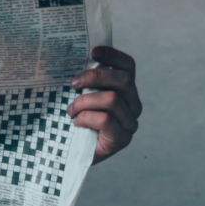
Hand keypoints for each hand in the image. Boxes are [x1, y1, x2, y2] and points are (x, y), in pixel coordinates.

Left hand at [68, 46, 142, 164]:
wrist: (71, 154)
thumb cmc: (75, 121)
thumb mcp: (79, 96)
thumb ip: (84, 81)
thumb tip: (72, 58)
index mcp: (126, 90)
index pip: (128, 66)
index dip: (113, 56)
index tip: (94, 51)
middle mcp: (133, 105)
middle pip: (122, 80)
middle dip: (94, 77)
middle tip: (72, 83)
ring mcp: (130, 123)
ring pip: (112, 99)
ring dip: (85, 102)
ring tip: (71, 111)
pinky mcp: (122, 139)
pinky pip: (106, 120)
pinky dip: (86, 118)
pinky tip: (77, 123)